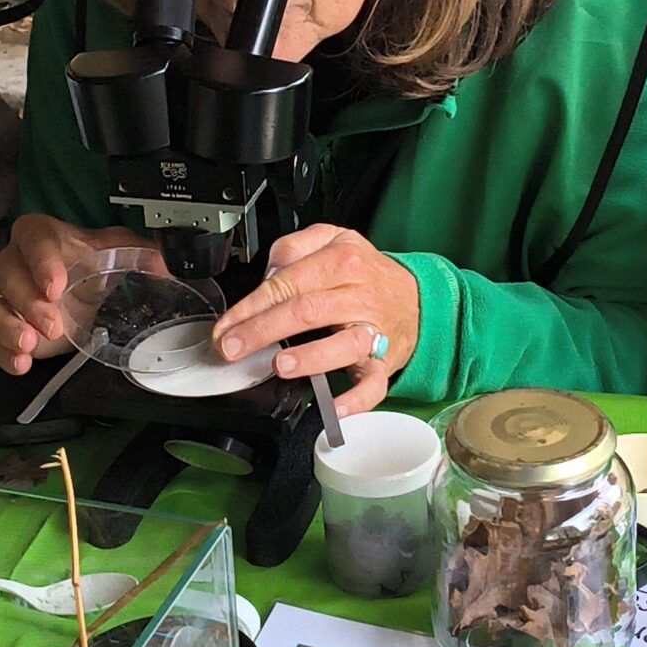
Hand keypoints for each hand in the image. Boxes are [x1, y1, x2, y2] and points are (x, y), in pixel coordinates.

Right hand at [0, 215, 152, 374]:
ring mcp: (13, 299)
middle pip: (8, 274)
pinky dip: (5, 354)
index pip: (33, 238)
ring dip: (7, 327)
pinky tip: (22, 363)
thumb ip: (147, 254)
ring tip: (29, 345)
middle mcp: (22, 265)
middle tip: (54, 325)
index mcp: (47, 237)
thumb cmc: (101, 264)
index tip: (56, 284)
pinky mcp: (12, 328)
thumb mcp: (128, 253)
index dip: (40, 260)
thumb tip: (171, 265)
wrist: (95, 290)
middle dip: (27, 301)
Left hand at [211, 224, 418, 416]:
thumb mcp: (333, 239)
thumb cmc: (368, 273)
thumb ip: (294, 247)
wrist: (418, 297)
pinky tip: (335, 407)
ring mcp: (373, 330)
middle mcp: (358, 295)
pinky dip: (356, 399)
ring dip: (310, 358)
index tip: (227, 326)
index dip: (251, 307)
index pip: (288, 283)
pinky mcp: (384, 361)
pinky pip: (373, 383)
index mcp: (341, 261)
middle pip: (306, 311)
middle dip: (263, 331)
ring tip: (281, 365)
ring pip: (343, 344)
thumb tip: (268, 275)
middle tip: (234, 348)